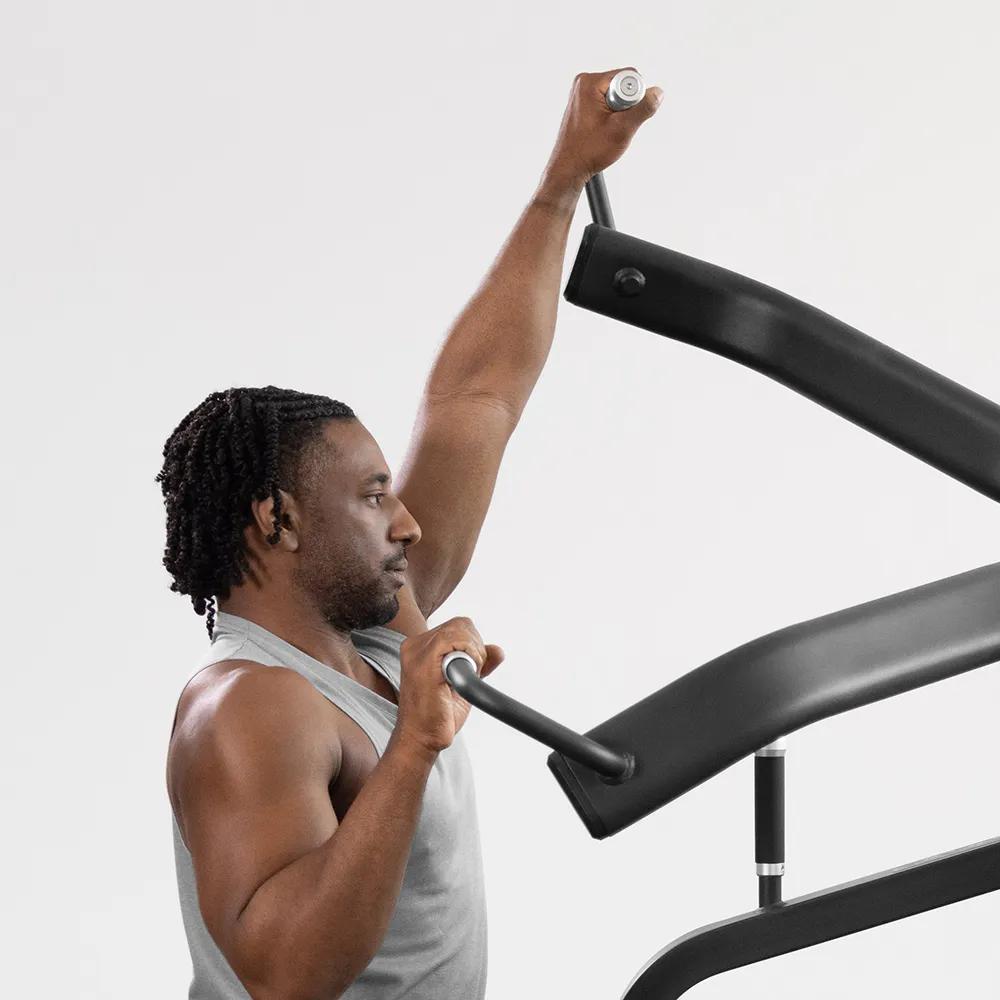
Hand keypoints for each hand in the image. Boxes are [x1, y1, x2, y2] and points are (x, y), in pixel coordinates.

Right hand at [393, 617, 505, 757]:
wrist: (420, 739)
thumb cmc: (437, 716)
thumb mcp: (461, 684)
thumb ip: (477, 664)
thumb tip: (497, 650)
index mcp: (420, 647)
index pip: (457, 627)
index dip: (473, 644)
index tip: (474, 668)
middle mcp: (415, 645)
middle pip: (461, 624)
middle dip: (476, 646)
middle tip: (472, 673)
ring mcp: (417, 653)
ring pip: (460, 629)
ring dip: (474, 651)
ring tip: (465, 677)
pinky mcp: (423, 663)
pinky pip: (453, 640)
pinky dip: (468, 653)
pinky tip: (464, 673)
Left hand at [539, 68, 663, 195]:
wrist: (569, 169)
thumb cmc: (588, 151)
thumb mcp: (622, 129)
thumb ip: (643, 108)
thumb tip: (658, 92)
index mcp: (589, 82)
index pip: (629, 77)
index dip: (634, 99)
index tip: (621, 118)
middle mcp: (584, 83)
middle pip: (623, 86)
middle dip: (626, 107)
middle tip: (613, 126)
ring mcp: (582, 93)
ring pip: (617, 96)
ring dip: (619, 114)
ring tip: (606, 130)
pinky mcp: (584, 104)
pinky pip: (608, 104)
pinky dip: (612, 117)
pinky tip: (603, 131)